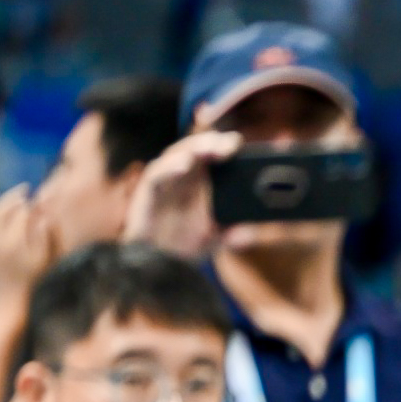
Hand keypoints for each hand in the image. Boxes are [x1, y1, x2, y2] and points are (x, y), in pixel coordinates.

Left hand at [0, 185, 56, 300]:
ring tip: (10, 196)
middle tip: (24, 188)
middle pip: (3, 210)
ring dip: (0, 203)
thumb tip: (44, 216)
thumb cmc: (35, 284)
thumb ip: (47, 237)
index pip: (22, 214)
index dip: (32, 204)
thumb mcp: (46, 262)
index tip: (40, 198)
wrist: (10, 303)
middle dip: (14, 197)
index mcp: (15, 243)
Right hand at [125, 129, 239, 262]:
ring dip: (195, 148)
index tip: (246, 147)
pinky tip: (184, 164)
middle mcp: (183, 176)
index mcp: (201, 182)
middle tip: (233, 142)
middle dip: (215, 142)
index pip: (215, 157)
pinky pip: (158, 174)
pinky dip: (170, 167)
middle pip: (198, 150)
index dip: (228, 148)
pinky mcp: (148, 189)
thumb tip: (252, 234)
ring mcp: (165, 180)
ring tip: (213, 146)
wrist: (154, 259)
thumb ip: (233, 236)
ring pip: (178, 154)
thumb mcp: (216, 240)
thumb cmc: (183, 243)